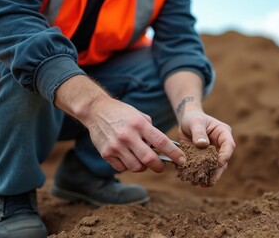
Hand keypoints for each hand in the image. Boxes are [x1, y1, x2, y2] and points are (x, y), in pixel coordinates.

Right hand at [54, 75, 185, 172]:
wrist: (96, 110)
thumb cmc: (122, 113)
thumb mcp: (140, 116)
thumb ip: (151, 131)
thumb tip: (164, 148)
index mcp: (139, 124)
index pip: (161, 142)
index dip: (174, 154)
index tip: (182, 161)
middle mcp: (127, 136)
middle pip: (149, 159)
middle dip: (159, 167)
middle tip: (161, 167)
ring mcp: (116, 146)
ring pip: (136, 167)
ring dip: (143, 167)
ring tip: (142, 160)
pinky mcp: (106, 153)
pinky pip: (122, 168)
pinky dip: (128, 166)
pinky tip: (128, 157)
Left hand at [178, 109, 235, 185]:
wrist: (186, 121)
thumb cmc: (193, 118)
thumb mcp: (195, 122)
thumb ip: (199, 133)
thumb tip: (203, 144)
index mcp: (223, 133)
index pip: (229, 145)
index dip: (225, 155)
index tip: (219, 163)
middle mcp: (221, 145)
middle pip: (223, 160)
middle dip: (217, 171)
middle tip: (211, 181)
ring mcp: (214, 153)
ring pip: (215, 167)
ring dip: (209, 176)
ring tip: (202, 184)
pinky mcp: (205, 159)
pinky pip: (205, 168)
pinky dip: (201, 175)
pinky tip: (196, 182)